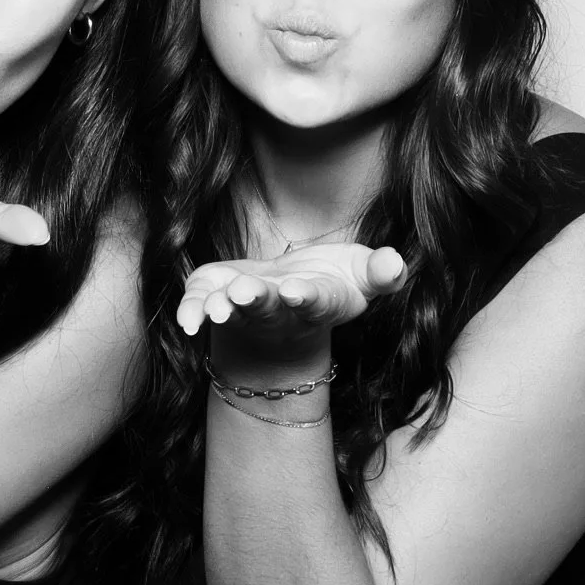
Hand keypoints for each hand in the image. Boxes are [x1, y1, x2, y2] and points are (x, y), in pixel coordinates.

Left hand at [177, 245, 405, 360]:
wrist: (285, 302)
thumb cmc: (329, 282)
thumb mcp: (360, 274)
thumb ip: (381, 272)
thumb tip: (396, 262)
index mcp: (317, 302)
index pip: (313, 301)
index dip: (305, 297)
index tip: (297, 290)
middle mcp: (279, 312)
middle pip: (268, 309)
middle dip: (257, 301)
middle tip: (246, 293)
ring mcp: (245, 309)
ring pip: (233, 312)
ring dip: (225, 308)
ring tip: (220, 306)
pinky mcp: (215, 299)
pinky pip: (199, 308)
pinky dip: (191, 313)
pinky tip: (188, 321)